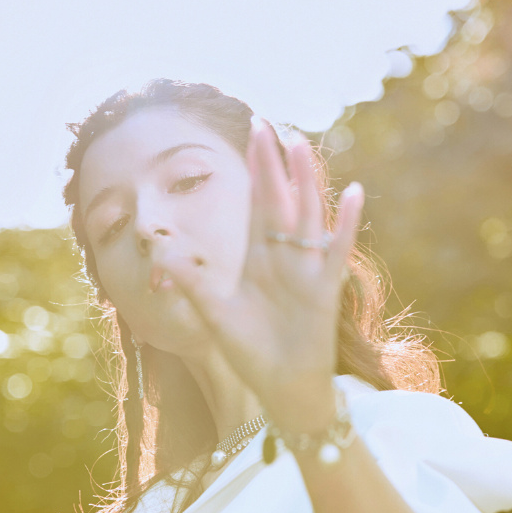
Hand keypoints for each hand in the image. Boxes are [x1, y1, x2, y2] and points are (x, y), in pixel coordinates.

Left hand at [159, 121, 363, 430]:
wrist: (281, 388)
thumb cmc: (250, 351)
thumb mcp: (213, 313)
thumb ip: (188, 282)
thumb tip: (158, 251)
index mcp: (257, 257)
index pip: (255, 202)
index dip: (254, 169)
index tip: (251, 132)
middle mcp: (283, 256)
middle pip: (278, 199)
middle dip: (272, 163)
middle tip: (268, 124)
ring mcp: (306, 269)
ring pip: (306, 215)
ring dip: (304, 182)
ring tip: (301, 146)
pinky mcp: (324, 289)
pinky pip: (335, 250)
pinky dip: (344, 224)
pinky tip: (353, 195)